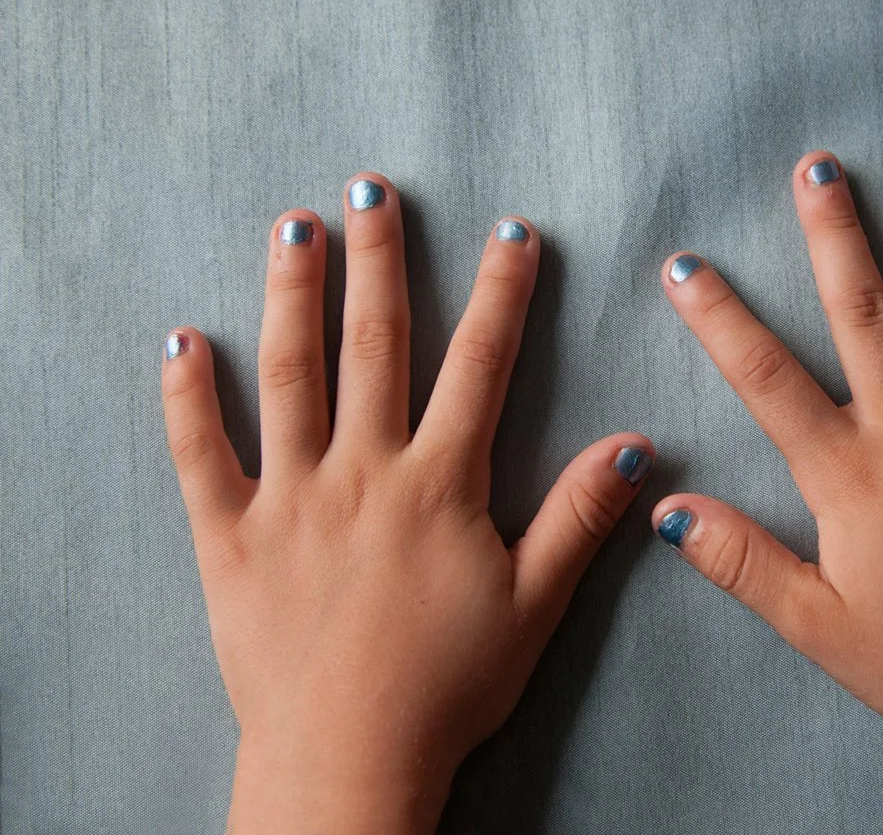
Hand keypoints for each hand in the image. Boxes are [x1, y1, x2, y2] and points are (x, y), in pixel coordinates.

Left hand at [161, 174, 652, 832]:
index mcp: (438, 485)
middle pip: (374, 347)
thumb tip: (635, 446)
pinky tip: (181, 340)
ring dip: (291, 296)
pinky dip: (185, 398)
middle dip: (379, 263)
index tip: (510, 234)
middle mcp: (361, 472)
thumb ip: (578, 518)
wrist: (349, 759)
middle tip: (373, 191)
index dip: (500, 296)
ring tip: (292, 228)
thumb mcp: (533, 605)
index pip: (477, 367)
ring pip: (288, 376)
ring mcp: (288, 498)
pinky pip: (199, 455)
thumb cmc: (447, 687)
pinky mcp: (228, 536)